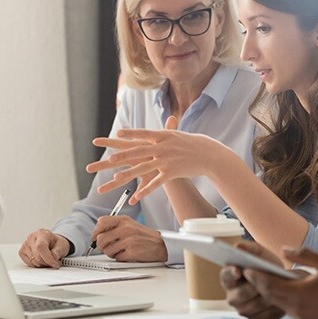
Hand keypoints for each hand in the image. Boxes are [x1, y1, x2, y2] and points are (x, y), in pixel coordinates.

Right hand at [19, 228, 70, 267]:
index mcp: (42, 233)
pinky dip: (36, 265)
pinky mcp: (22, 251)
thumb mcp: (62, 245)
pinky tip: (41, 260)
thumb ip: (58, 251)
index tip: (55, 264)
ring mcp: (25, 244)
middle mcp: (31, 237)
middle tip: (54, 262)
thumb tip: (54, 256)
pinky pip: (28, 263)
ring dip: (42, 264)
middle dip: (47, 263)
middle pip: (37, 256)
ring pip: (33, 261)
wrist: (51, 242)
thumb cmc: (55, 243)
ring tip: (48, 260)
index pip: (41, 247)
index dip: (48, 258)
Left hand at [88, 116, 225, 201]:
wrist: (208, 154)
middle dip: (123, 156)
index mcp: (162, 136)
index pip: (143, 134)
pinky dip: (145, 191)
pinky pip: (155, 183)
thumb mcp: (175, 134)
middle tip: (109, 159)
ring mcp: (166, 160)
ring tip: (116, 179)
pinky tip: (135, 197)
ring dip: (129, 174)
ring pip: (144, 168)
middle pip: (139, 152)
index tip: (117, 133)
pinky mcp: (171, 173)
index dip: (130, 134)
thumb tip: (156, 121)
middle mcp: (162, 147)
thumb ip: (164, 129)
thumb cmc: (191, 143)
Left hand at [91, 216, 166, 261]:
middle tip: (108, 247)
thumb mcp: (130, 224)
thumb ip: (114, 226)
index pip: (101, 222)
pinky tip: (128, 254)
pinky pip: (117, 258)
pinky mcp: (132, 252)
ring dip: (111, 253)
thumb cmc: (144, 236)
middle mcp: (125, 229)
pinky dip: (120, 258)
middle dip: (102, 246)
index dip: (96, 231)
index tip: (96, 237)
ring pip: (107, 250)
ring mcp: (128, 240)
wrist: (161, 245)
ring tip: (120, 250)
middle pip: (101, 239)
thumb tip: (97, 234)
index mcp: (124, 220)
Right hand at [221, 241, 297, 318]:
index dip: (231, 273)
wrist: (281, 281)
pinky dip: (275, 307)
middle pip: (240, 294)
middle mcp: (233, 296)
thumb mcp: (259, 253)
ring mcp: (244, 309)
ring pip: (254, 305)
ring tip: (277, 288)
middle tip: (265, 280)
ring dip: (266, 296)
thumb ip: (249, 248)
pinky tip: (281, 299)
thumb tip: (239, 246)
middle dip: (253, 286)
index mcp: (229, 278)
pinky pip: (266, 315)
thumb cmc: (266, 266)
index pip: (226, 276)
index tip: (238, 270)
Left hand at [241, 247, 317, 318]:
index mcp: (301, 294)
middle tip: (249, 272)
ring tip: (265, 280)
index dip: (255, 275)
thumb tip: (284, 250)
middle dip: (259, 284)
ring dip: (272, 293)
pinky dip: (286, 301)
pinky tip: (287, 291)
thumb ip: (303, 255)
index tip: (246, 267)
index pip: (269, 285)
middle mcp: (300, 311)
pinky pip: (292, 312)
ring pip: (281, 306)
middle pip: (271, 297)